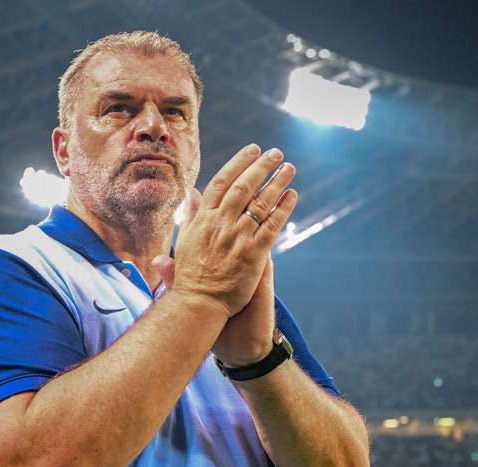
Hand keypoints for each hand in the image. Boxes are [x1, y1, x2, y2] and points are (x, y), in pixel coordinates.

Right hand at [153, 144, 297, 343]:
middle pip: (243, 187)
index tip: (252, 150)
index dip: (238, 164)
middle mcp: (220, 224)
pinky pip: (272, 225)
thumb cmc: (190, 276)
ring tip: (289, 168)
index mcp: (203, 220)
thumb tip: (193, 192)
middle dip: (261, 167)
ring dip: (276, 182)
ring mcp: (238, 238)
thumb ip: (191, 216)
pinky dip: (283, 208)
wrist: (199, 304)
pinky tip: (292, 195)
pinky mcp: (254, 253)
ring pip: (260, 203)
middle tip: (276, 153)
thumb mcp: (185, 241)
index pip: (221, 183)